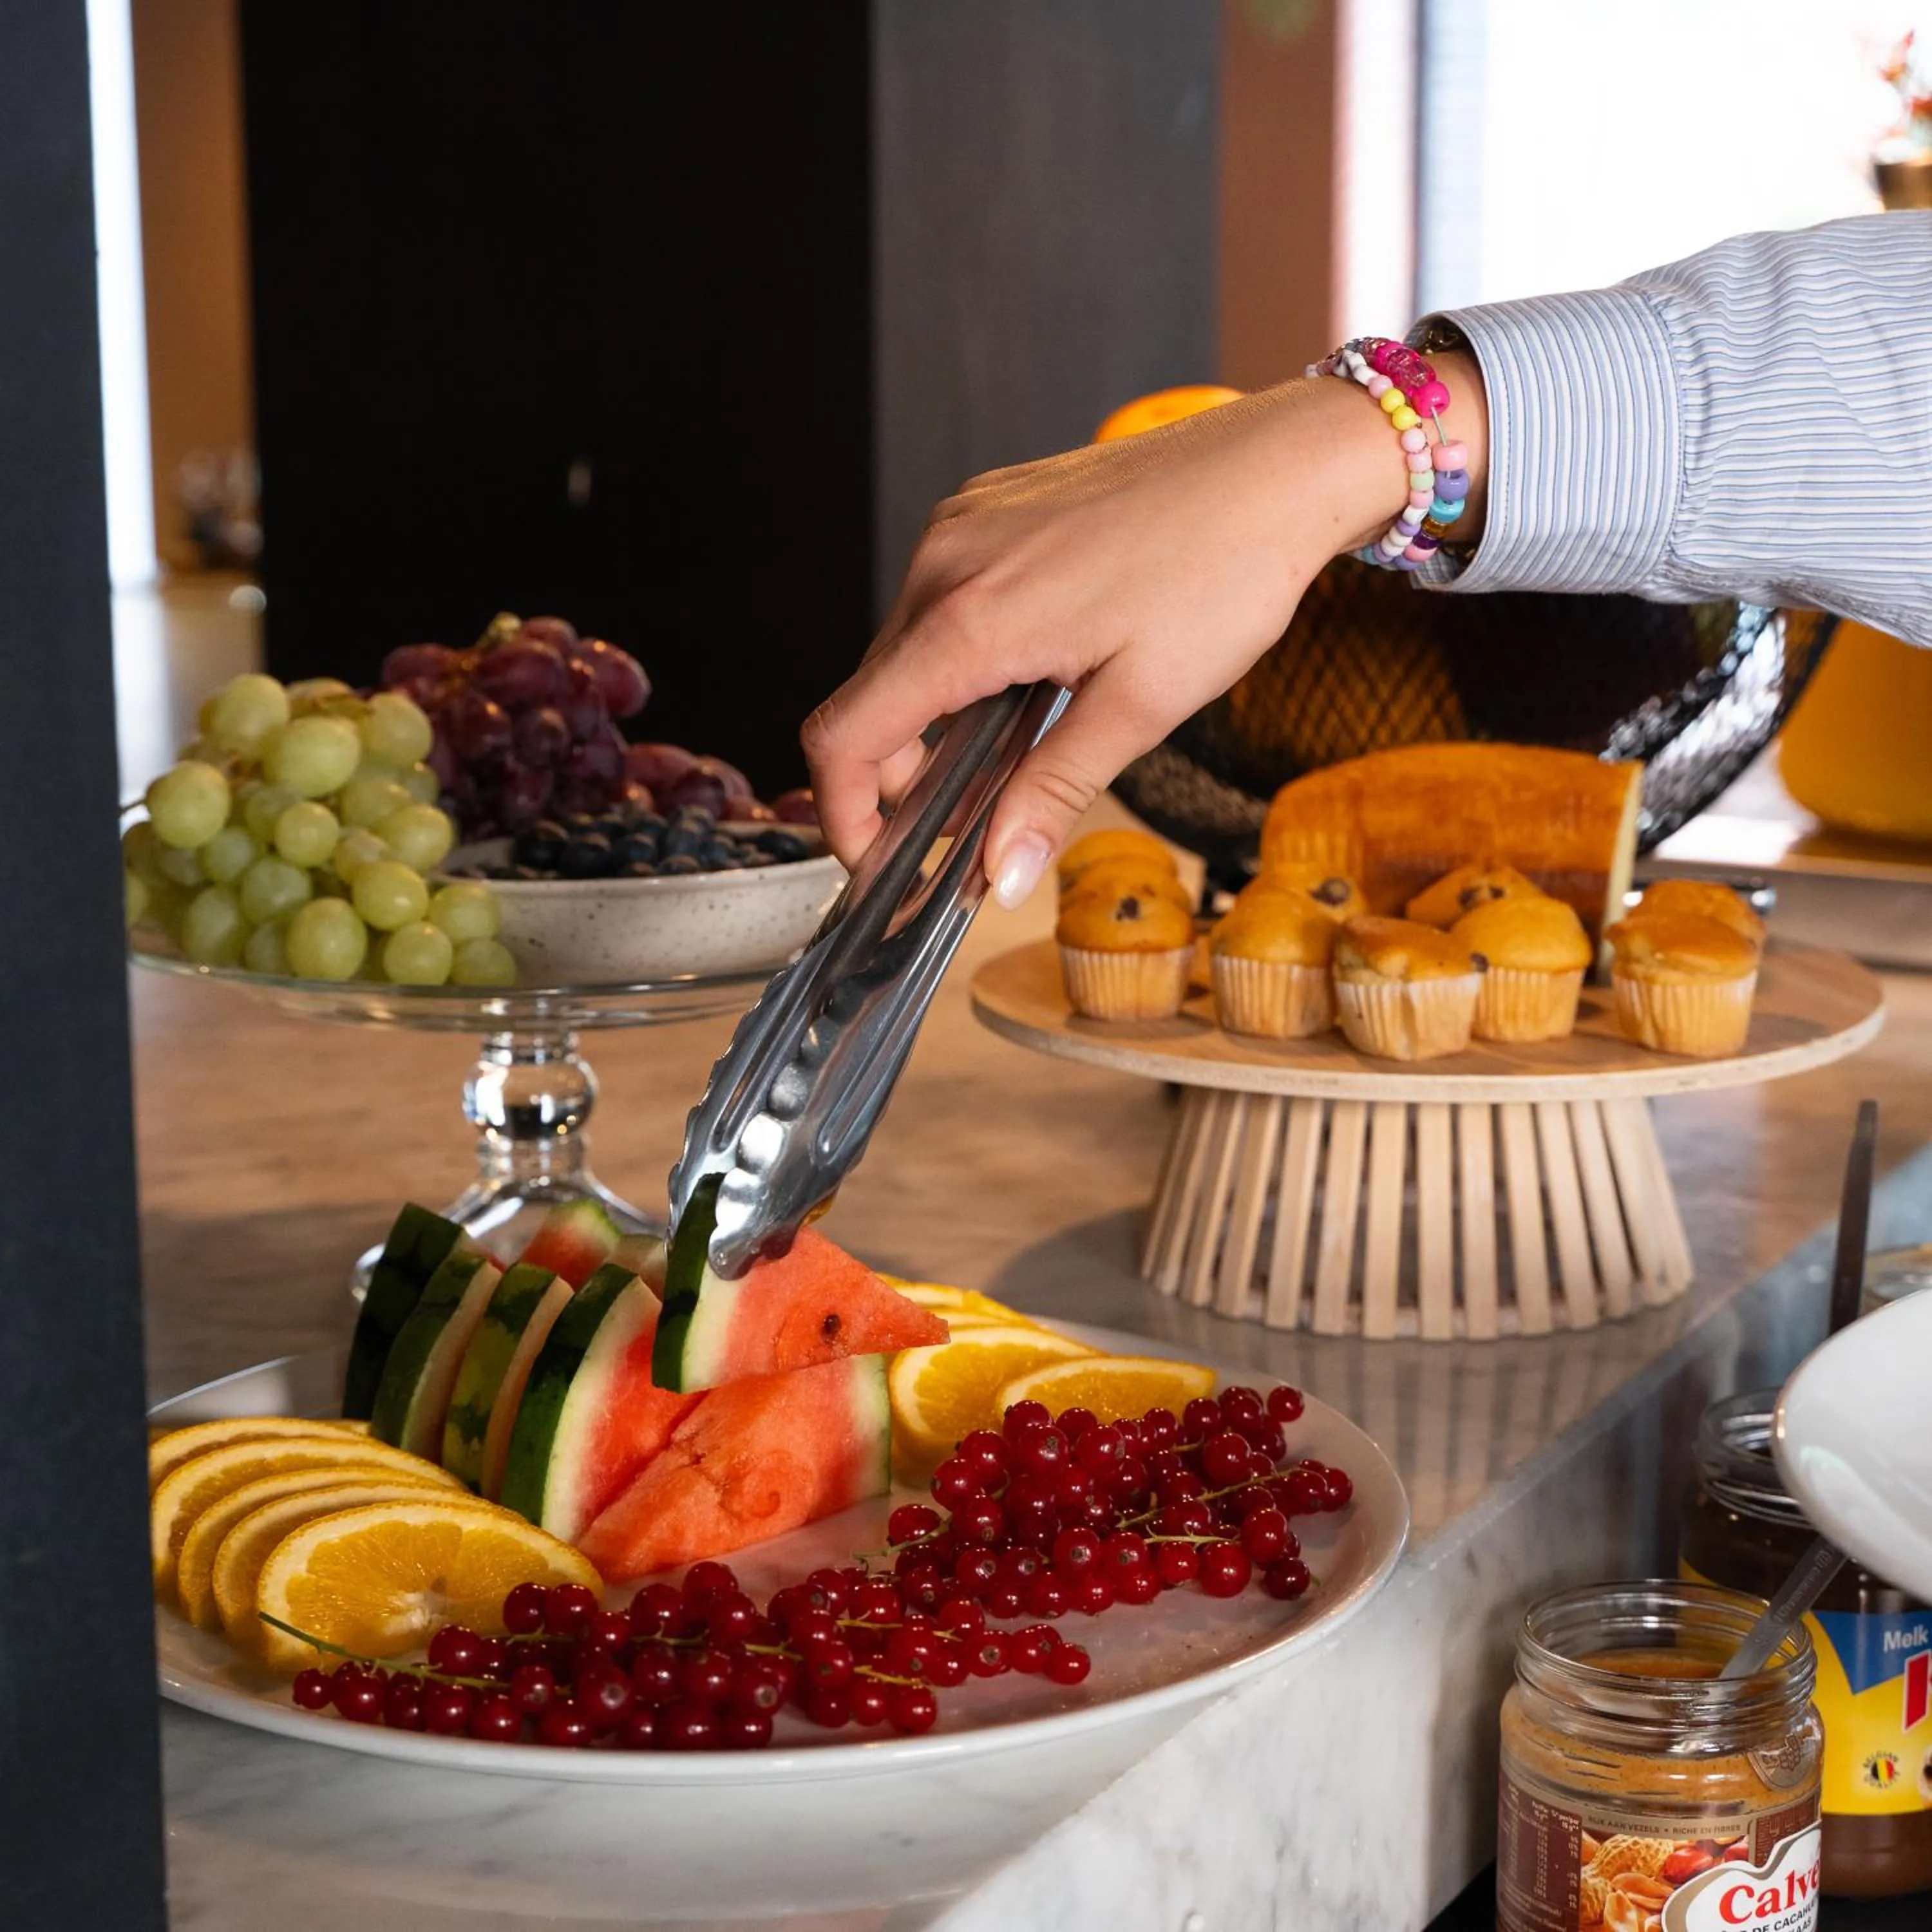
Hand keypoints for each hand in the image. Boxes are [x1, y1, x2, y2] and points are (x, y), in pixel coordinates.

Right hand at [802, 354, 1486, 903]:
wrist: (1279, 466)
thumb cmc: (1225, 572)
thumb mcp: (1140, 706)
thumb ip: (1051, 794)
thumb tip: (999, 877)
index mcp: (969, 619)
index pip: (846, 735)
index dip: (846, 815)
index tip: (884, 860)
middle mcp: (946, 561)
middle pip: (870, 697)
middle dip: (901, 778)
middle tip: (969, 831)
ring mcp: (962, 525)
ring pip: (905, 651)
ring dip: (934, 719)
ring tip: (1011, 761)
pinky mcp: (987, 507)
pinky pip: (941, 600)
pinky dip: (960, 661)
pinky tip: (1029, 686)